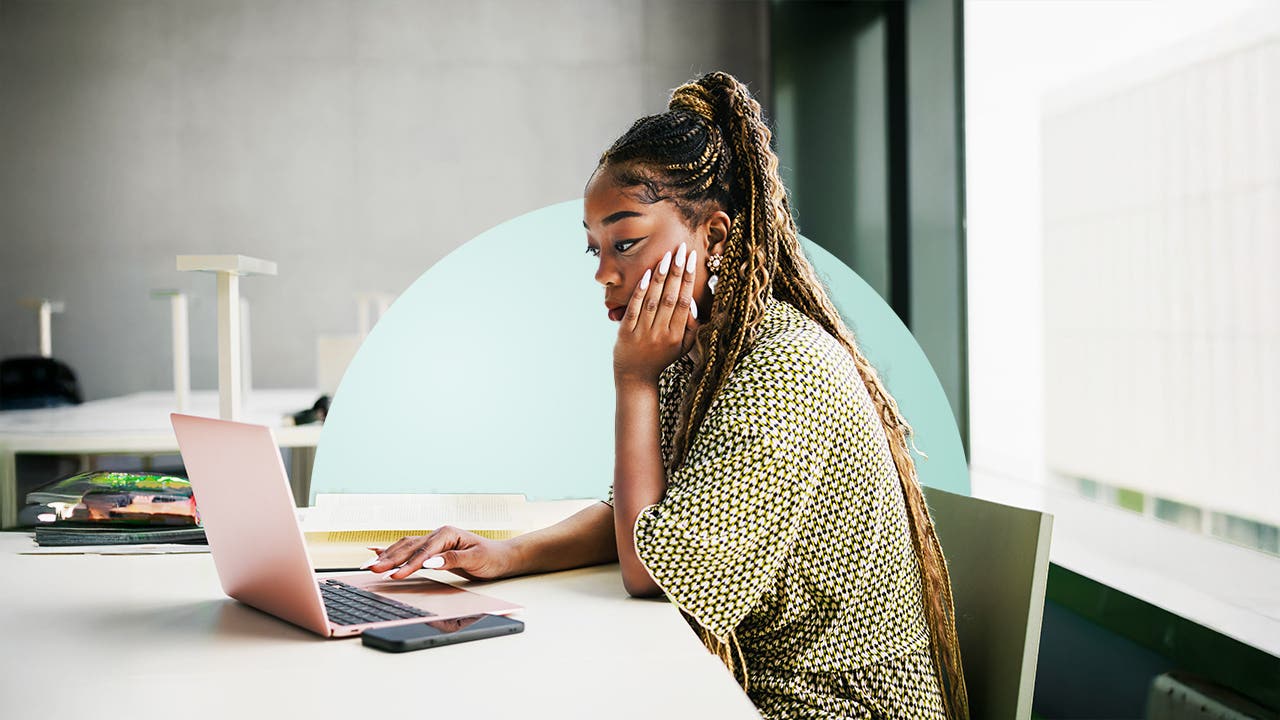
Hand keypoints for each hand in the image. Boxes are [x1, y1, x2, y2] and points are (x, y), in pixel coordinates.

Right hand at [364, 525, 517, 580]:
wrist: (500, 556)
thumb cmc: (490, 557)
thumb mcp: (475, 559)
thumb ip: (452, 559)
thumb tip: (430, 562)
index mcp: (447, 533)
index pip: (423, 551)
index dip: (408, 564)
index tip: (395, 575)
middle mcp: (437, 534)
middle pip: (408, 547)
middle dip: (388, 559)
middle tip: (371, 570)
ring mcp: (433, 541)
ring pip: (404, 547)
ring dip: (386, 557)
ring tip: (369, 566)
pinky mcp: (431, 549)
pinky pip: (407, 549)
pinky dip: (391, 551)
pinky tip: (376, 551)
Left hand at [613, 242, 699, 385]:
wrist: (635, 376)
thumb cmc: (661, 357)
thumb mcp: (682, 348)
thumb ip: (692, 328)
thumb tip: (691, 302)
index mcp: (677, 335)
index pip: (684, 301)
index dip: (688, 279)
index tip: (692, 259)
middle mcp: (661, 333)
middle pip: (670, 297)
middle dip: (676, 271)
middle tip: (681, 249)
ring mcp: (643, 333)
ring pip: (653, 300)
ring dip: (659, 277)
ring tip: (666, 256)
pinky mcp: (626, 333)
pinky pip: (634, 309)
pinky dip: (640, 292)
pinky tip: (645, 275)